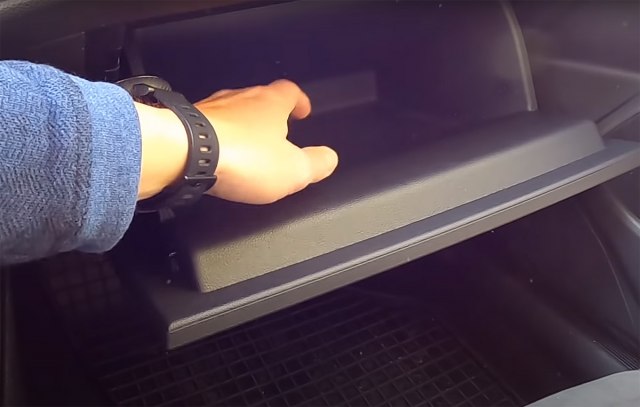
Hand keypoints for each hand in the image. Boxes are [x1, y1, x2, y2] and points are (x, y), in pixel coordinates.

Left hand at [136, 80, 338, 203]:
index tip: (303, 110)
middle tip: (276, 130)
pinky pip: (208, 125)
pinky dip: (217, 137)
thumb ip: (316, 164)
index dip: (299, 101)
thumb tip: (329, 158)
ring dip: (241, 124)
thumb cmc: (243, 158)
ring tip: (246, 145)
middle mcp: (240, 97)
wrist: (184, 154)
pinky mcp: (186, 121)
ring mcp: (211, 107)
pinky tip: (217, 154)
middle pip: (259, 98)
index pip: (291, 92)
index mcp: (271, 103)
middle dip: (269, 113)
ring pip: (232, 110)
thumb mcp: (293, 170)